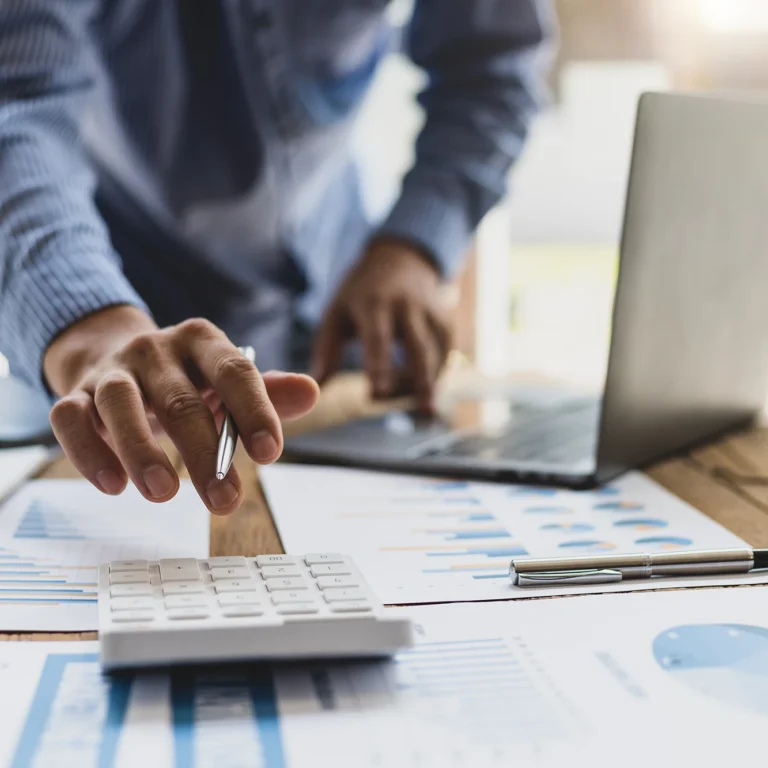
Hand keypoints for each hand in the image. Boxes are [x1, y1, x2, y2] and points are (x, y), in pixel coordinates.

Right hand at [44, 306, 318, 513]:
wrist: (113, 353)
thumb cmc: (184, 378)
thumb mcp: (225, 381)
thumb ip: (266, 391)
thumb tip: (312, 391)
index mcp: (201, 341)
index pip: (234, 371)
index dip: (254, 410)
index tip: (271, 453)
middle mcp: (154, 350)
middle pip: (181, 399)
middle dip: (205, 453)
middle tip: (226, 500)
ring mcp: (111, 371)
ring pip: (120, 404)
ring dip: (142, 450)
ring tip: (164, 493)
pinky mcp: (73, 394)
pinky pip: (70, 420)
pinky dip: (89, 452)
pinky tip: (114, 486)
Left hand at [312, 239, 450, 411]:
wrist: (400, 258)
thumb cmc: (361, 293)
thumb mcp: (337, 312)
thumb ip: (326, 351)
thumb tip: (317, 388)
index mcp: (374, 302)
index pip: (377, 338)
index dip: (379, 367)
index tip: (377, 394)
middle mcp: (407, 306)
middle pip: (417, 346)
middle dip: (420, 379)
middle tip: (423, 411)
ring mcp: (430, 312)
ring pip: (434, 353)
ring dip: (429, 384)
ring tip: (424, 413)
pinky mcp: (445, 321)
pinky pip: (444, 354)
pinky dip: (436, 376)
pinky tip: (424, 394)